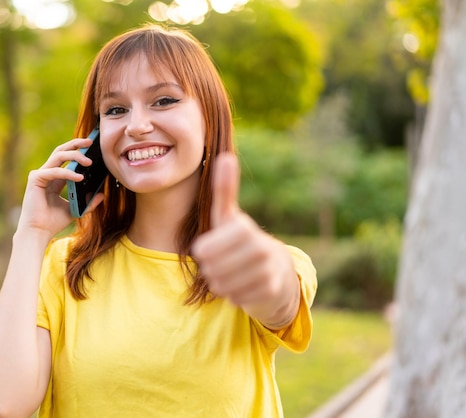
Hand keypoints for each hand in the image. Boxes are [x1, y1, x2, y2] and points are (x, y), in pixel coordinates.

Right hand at [16, 137, 104, 237]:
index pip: (67, 158)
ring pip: (58, 156)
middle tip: (90, 142)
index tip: (93, 146)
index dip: (79, 150)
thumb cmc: (54, 222)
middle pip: (61, 151)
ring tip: (89, 162)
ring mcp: (40, 175)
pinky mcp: (35, 179)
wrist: (39, 232)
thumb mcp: (76, 210)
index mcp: (55, 178)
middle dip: (76, 144)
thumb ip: (88, 202)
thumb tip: (102, 194)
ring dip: (75, 156)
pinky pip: (54, 171)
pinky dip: (68, 173)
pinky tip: (80, 177)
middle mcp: (47, 173)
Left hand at [191, 153, 297, 326]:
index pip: (207, 249)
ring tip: (227, 274)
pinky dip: (233, 295)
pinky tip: (239, 286)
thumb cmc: (241, 240)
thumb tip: (226, 156)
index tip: (203, 250)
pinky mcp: (271, 292)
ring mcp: (268, 272)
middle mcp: (261, 249)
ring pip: (224, 285)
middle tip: (216, 265)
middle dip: (211, 269)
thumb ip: (225, 190)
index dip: (204, 252)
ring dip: (220, 282)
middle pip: (214, 269)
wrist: (275, 270)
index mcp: (245, 230)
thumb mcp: (229, 216)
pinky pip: (236, 299)